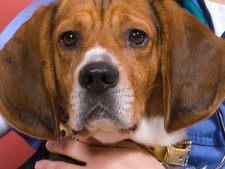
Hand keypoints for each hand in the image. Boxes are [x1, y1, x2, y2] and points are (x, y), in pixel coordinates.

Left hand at [34, 138, 163, 168]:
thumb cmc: (142, 165)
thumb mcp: (127, 146)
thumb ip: (107, 141)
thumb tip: (89, 134)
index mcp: (101, 158)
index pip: (75, 148)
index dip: (61, 144)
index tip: (52, 142)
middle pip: (66, 167)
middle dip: (51, 162)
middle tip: (41, 160)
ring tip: (43, 168)